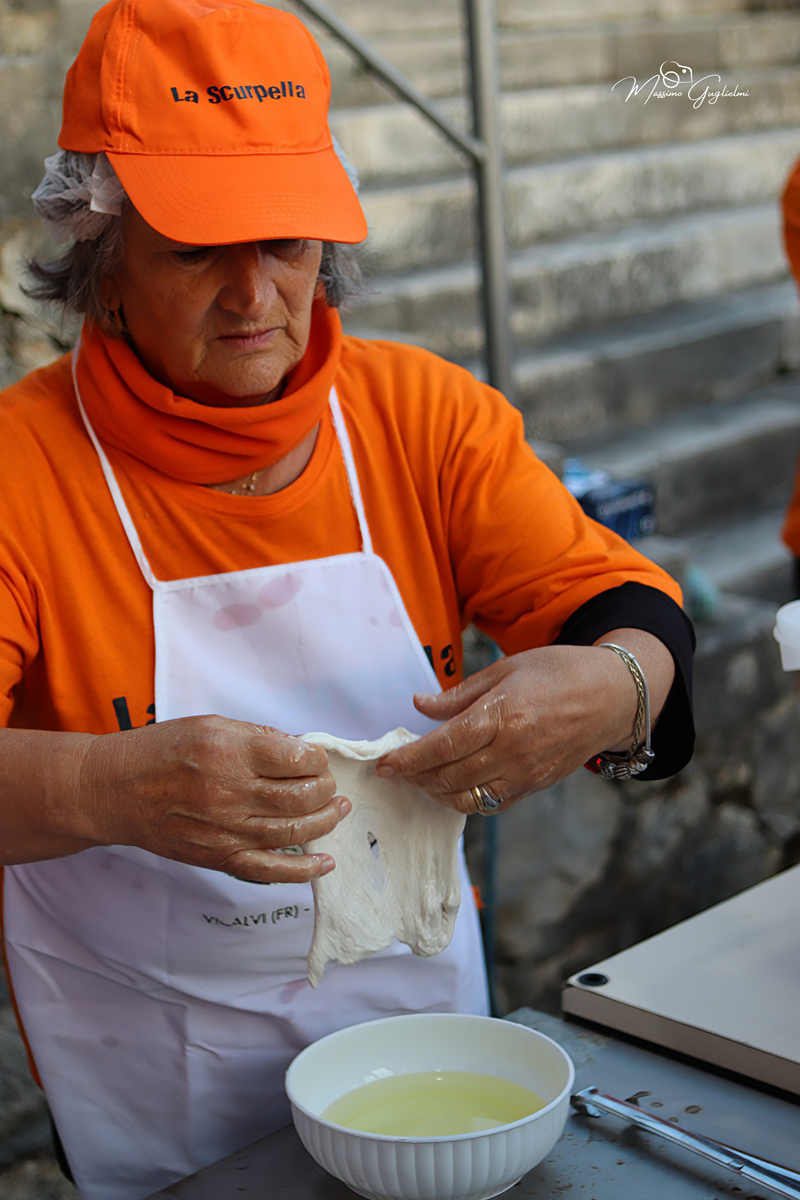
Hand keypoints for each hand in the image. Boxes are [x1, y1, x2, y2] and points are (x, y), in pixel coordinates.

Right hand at [78, 715, 348, 881]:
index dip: (316, 757)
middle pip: (301, 796)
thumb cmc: (159, 752)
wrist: (113, 790)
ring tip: (338, 810)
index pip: (296, 756)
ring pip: (294, 832)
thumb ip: (256, 737)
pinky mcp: (218, 857)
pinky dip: (303, 871)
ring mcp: (225, 830)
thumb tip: (298, 749)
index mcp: (229, 752)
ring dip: (325, 822)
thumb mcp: (210, 724)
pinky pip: (269, 870)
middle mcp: (230, 793)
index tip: (317, 756)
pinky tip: (326, 863)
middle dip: (326, 788)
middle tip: (329, 784)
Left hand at [376, 642, 661, 813]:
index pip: (442, 746)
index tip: (385, 765)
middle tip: (396, 770)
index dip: (409, 759)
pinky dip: (465, 800)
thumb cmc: (559, 672)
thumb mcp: (506, 669)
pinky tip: (452, 785)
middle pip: (448, 777)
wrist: (614, 696)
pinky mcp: (536, 786)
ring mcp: (526, 773)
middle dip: (415, 777)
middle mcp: (513, 751)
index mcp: (502, 716)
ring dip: (436, 792)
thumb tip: (420, 704)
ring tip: (421, 778)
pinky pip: (491, 803)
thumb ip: (460, 694)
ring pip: (466, 798)